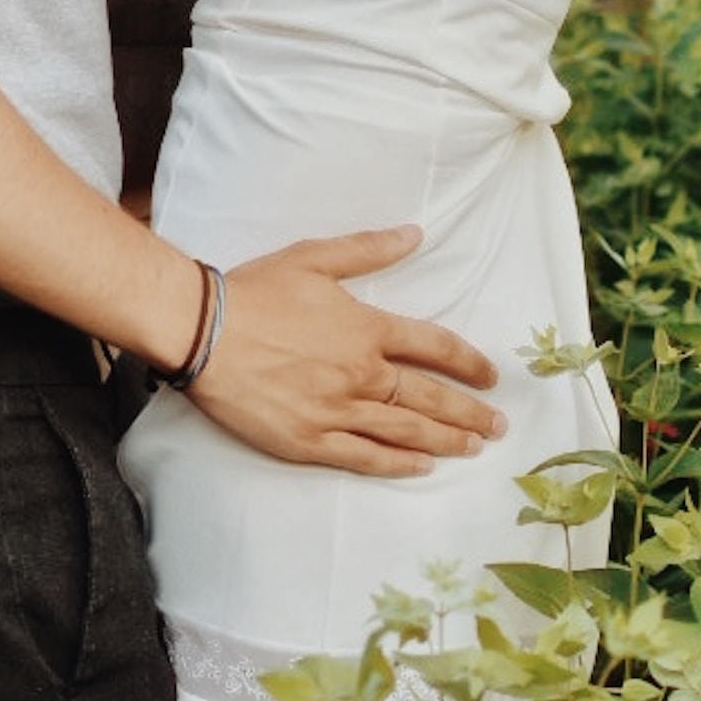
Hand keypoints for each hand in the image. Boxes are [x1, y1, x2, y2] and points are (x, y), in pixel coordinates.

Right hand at [189, 226, 502, 477]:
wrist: (202, 332)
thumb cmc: (255, 291)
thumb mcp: (314, 258)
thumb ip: (368, 248)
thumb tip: (415, 233)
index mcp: (366, 329)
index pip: (434, 347)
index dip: (468, 362)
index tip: (490, 376)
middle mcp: (360, 374)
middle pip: (429, 397)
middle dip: (469, 412)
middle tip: (498, 425)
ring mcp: (336, 411)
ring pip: (405, 431)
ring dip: (446, 440)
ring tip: (474, 447)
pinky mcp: (309, 441)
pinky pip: (364, 457)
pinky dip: (397, 464)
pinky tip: (421, 466)